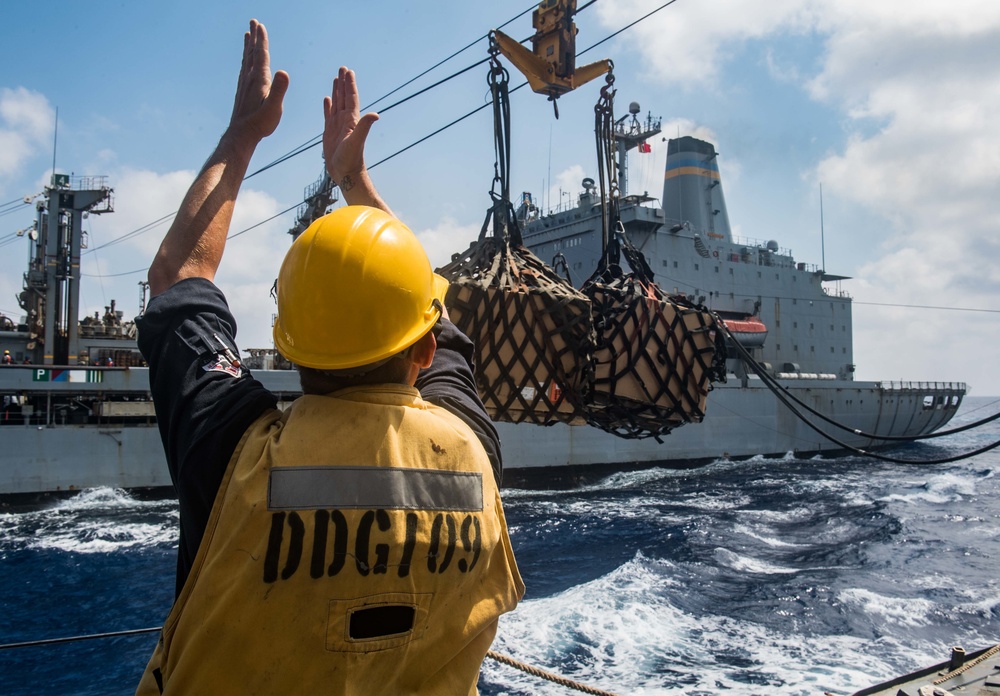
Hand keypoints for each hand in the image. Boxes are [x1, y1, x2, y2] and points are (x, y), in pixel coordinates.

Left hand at [228, 19, 288, 144]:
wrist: (242, 135)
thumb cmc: (260, 124)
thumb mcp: (273, 108)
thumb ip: (278, 90)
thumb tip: (283, 71)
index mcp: (259, 80)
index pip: (261, 55)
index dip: (261, 39)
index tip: (260, 25)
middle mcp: (249, 79)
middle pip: (252, 53)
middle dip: (254, 37)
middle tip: (253, 22)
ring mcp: (244, 85)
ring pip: (246, 60)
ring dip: (248, 47)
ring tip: (248, 36)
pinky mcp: (242, 92)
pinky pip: (244, 70)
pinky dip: (246, 61)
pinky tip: (246, 63)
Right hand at [323, 67, 378, 190]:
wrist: (346, 174)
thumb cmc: (351, 160)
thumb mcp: (356, 141)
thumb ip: (364, 126)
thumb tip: (376, 114)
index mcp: (352, 120)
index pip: (351, 98)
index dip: (350, 84)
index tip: (348, 71)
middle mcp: (346, 121)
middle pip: (344, 97)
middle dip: (344, 83)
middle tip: (342, 68)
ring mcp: (337, 126)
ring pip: (337, 104)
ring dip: (336, 91)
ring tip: (335, 79)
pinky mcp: (330, 133)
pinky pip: (328, 115)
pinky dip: (328, 106)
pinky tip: (327, 99)